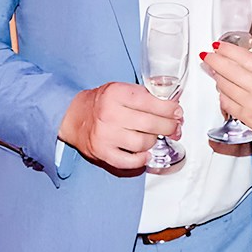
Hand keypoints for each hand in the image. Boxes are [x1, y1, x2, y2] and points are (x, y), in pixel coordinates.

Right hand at [59, 81, 182, 169]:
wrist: (74, 116)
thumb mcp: (121, 89)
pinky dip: (141, 159)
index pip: (151, 102)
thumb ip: (144, 96)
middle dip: (169, 126)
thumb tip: (173, 108)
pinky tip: (145, 153)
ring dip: (154, 141)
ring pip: (143, 142)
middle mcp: (110, 114)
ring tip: (154, 136)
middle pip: (150, 124)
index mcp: (116, 94)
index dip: (170, 109)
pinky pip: (129, 161)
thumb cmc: (102, 102)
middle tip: (175, 127)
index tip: (178, 113)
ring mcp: (106, 135)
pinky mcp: (102, 152)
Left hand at [201, 41, 251, 148]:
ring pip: (223, 85)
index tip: (218, 46)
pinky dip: (221, 94)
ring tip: (215, 71)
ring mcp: (249, 103)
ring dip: (216, 76)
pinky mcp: (243, 116)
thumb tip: (235, 59)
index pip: (241, 56)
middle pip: (227, 69)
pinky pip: (225, 102)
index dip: (226, 49)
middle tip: (207, 56)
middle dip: (213, 60)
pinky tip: (222, 90)